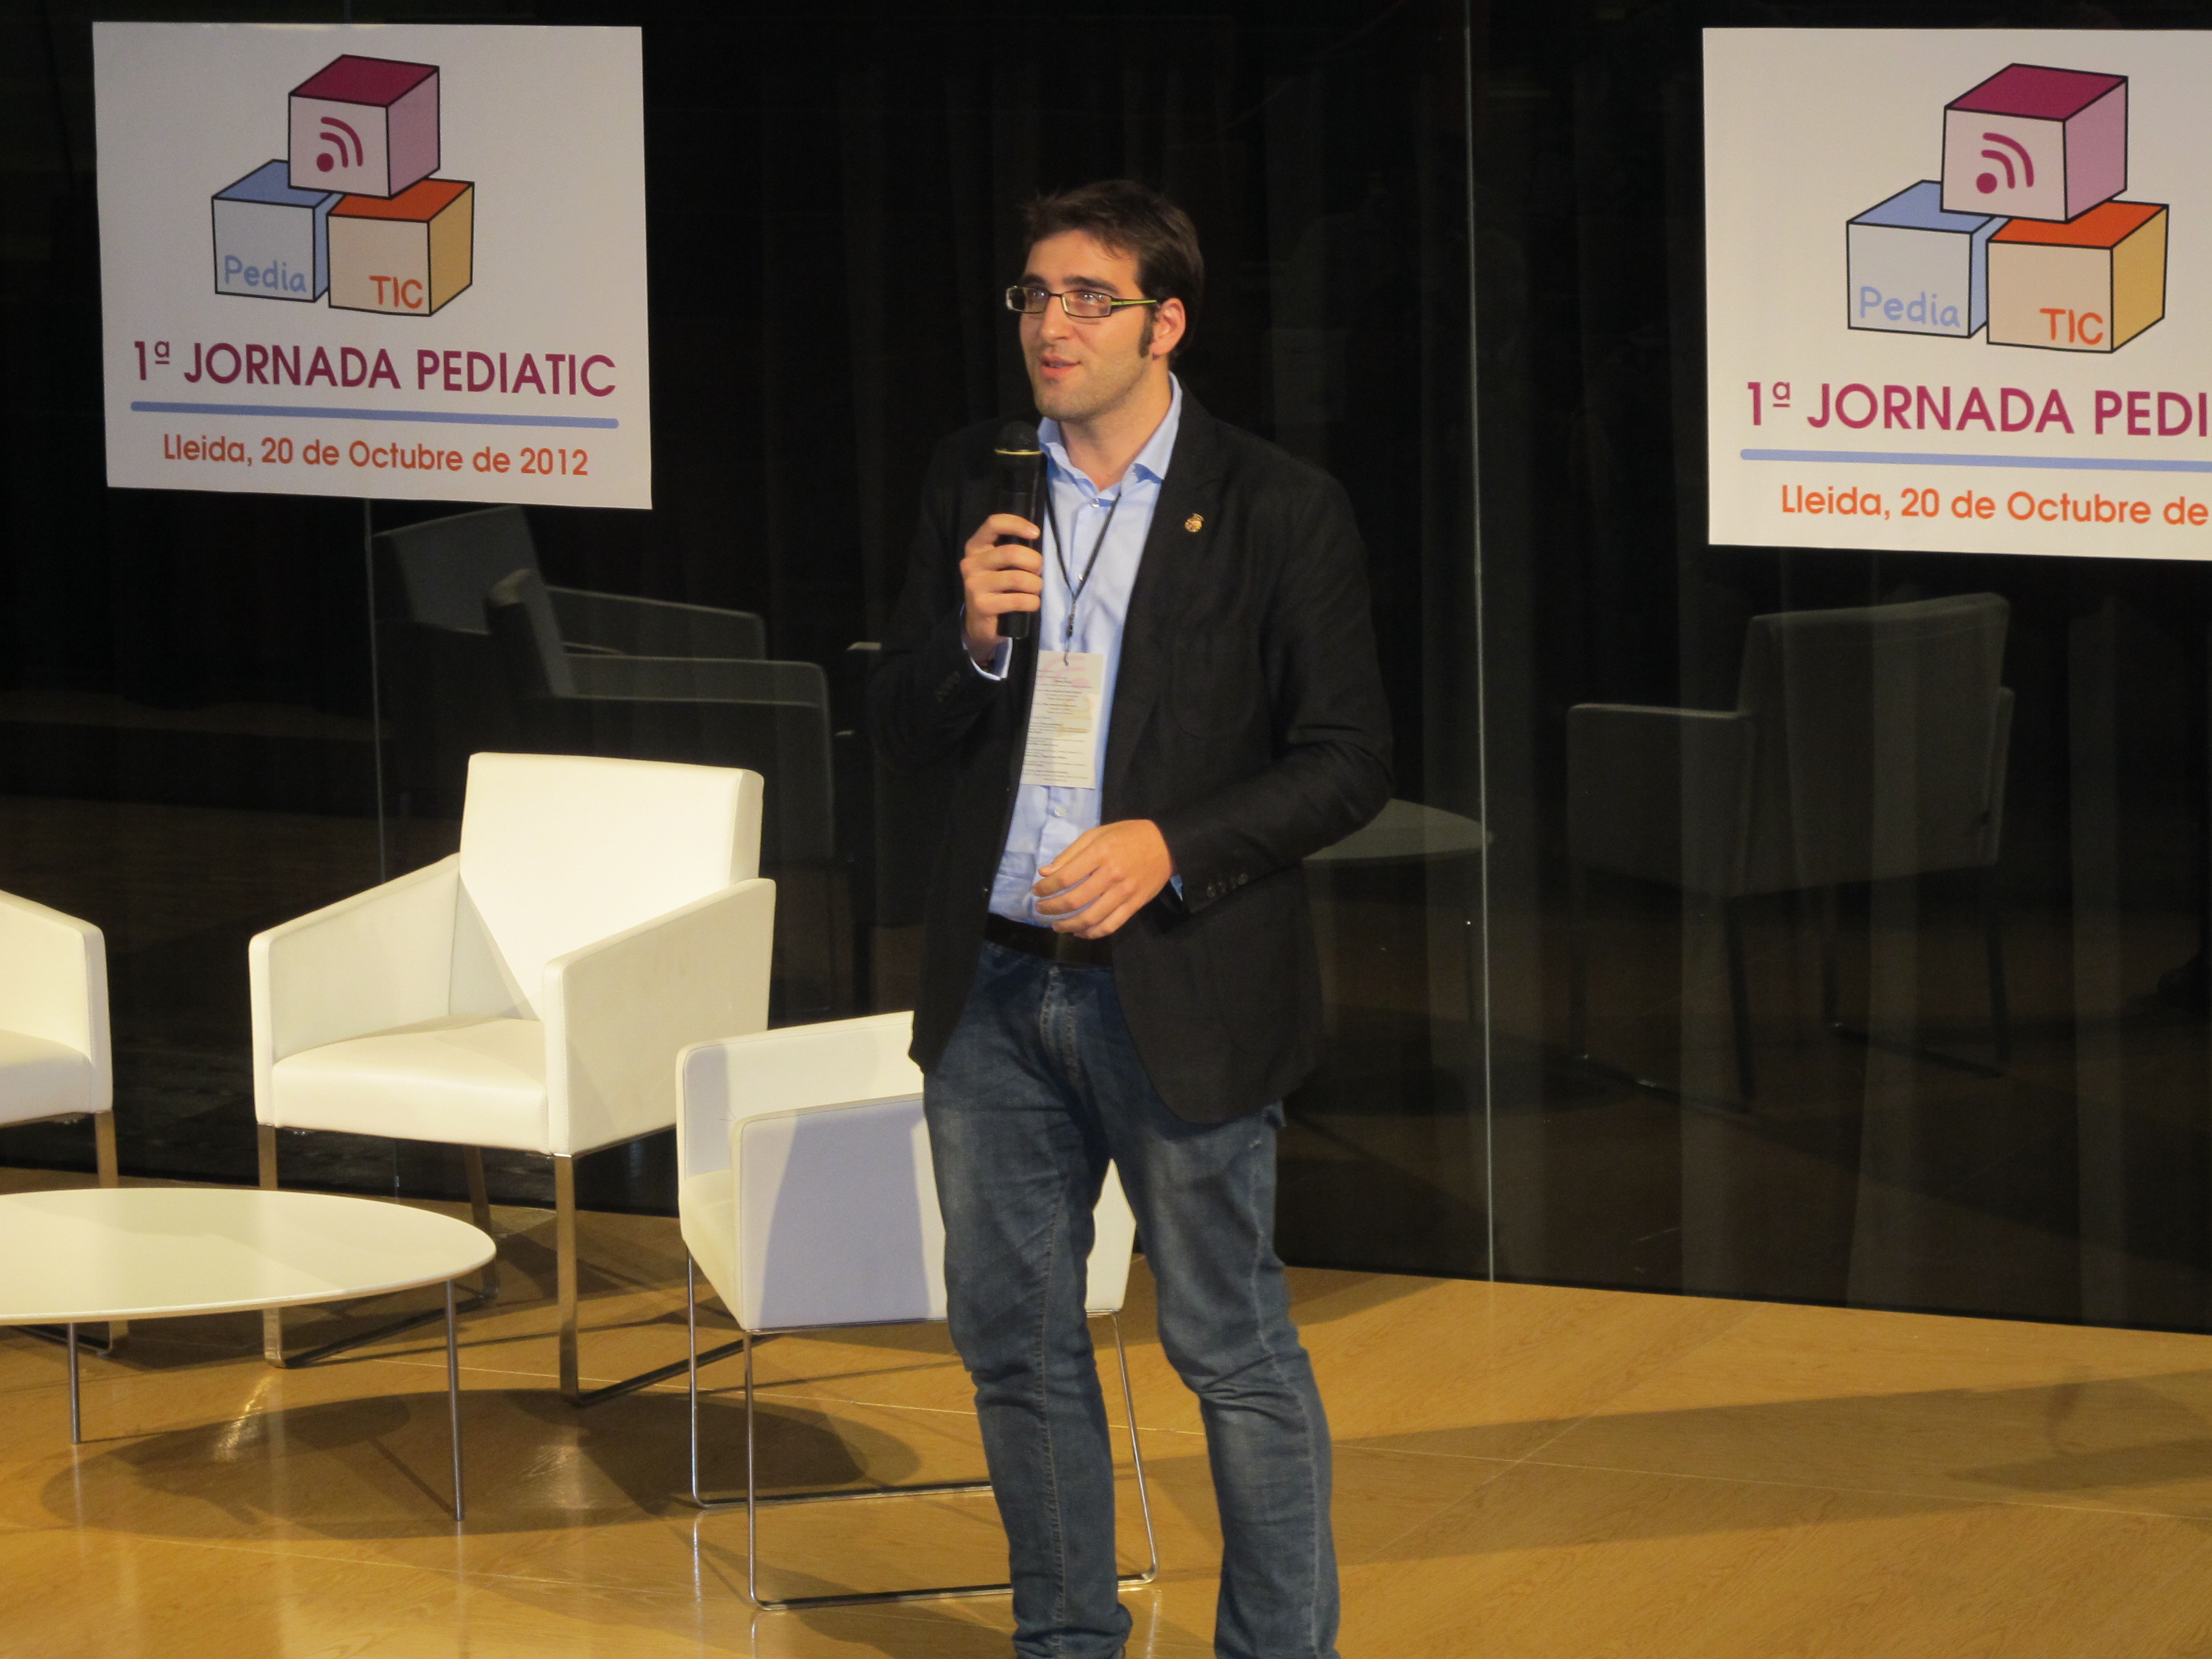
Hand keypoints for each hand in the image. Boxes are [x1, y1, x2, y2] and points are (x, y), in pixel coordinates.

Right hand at [961, 513, 1043, 664]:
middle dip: (1035, 562)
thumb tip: (1035, 540)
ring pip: (1018, 578)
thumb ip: (1011, 551)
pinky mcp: (982, 606)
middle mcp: (971, 563)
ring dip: (1036, 585)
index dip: (1017, 524)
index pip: (994, 524)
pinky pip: (1018, 600)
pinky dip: (1033, 602)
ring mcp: (974, 585)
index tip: (1035, 533)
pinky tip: (1031, 604)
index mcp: (975, 547)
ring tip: (1035, 590)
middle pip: (1011, 552)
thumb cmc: (996, 588)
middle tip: (1039, 572)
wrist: (979, 623)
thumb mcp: (999, 565)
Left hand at [1033, 820, 1173, 938]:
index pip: (1064, 878)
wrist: (1168, 844)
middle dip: (1052, 908)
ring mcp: (1124, 893)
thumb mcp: (1097, 834)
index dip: (1046, 888)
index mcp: (1100, 853)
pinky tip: (1080, 932)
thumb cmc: (1128, 835)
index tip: (1036, 891)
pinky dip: (1092, 933)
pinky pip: (1110, 925)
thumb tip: (1045, 873)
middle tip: (1041, 909)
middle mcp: (1111, 875)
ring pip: (1090, 918)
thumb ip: (1071, 854)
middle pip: (1074, 900)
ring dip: (1068, 925)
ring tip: (1056, 925)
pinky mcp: (1134, 905)